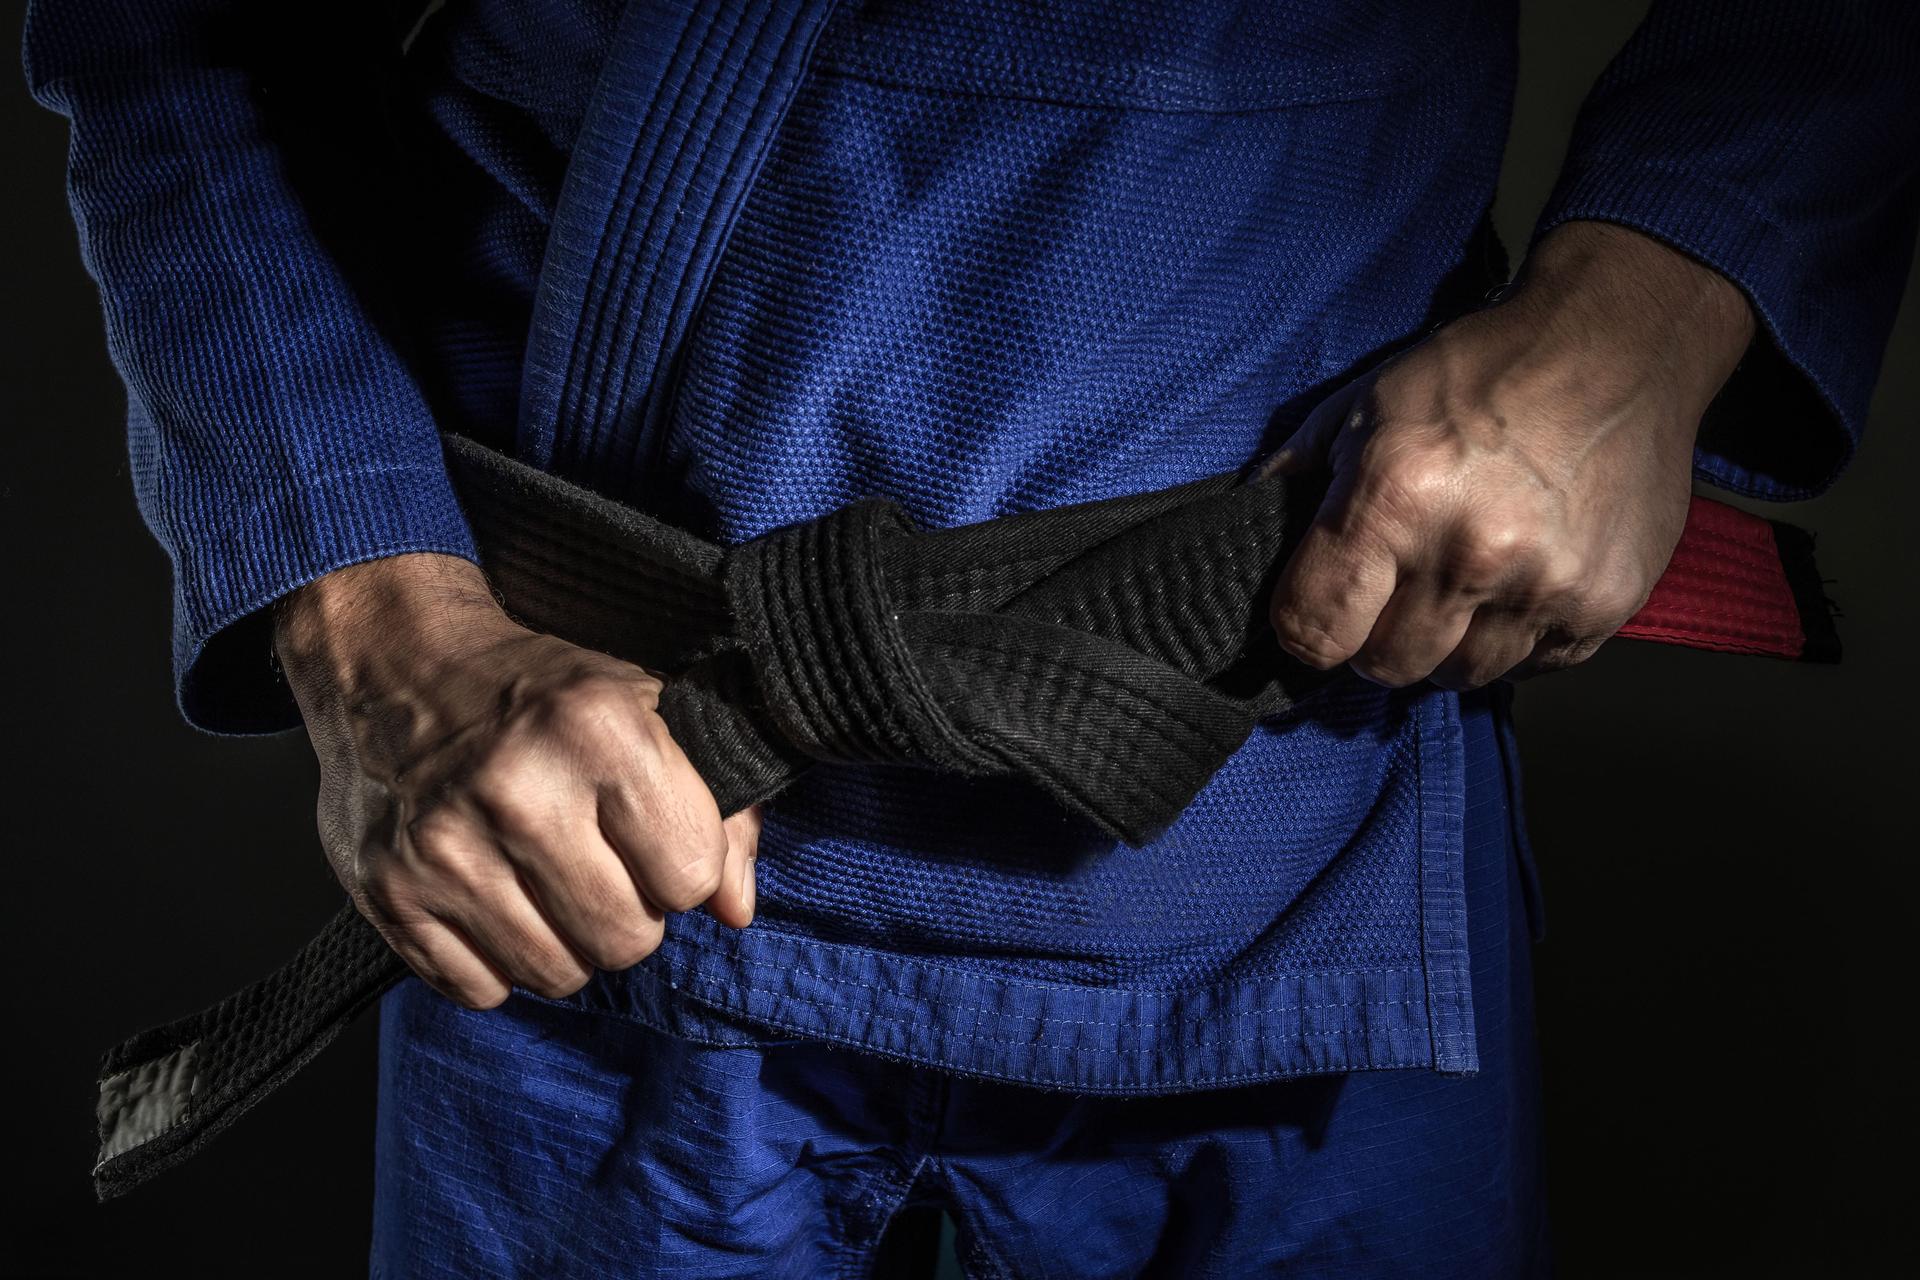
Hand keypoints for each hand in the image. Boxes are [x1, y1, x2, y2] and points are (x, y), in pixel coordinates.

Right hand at [272, 551, 759, 1009]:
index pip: (691, 875)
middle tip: (600, 866)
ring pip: (557, 975)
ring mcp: (444, 848)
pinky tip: (492, 899)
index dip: (686, 867)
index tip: (655, 840)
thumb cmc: (543, 694)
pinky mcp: (389, 893)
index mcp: (599, 731)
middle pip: (627, 939)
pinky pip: (482, 990)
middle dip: (629, 913)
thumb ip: (721, 808)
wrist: (400, 664)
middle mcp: (518, 791)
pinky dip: (496, 961)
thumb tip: (736, 911)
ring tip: (545, 881)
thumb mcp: (650, 713)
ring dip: (566, 943)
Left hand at [1261, 220, 1755, 689]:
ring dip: (1447, 643)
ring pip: (1458, 675)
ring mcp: (1544, 585)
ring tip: (1459, 581)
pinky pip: (1532, 666)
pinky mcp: (1604, 604)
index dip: (1306, 630)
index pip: (1314, 631)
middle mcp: (1470, 553)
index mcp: (1394, 499)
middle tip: (1395, 588)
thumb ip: (1300, 473)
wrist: (1620, 343)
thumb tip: (1249, 528)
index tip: (1318, 613)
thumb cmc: (1485, 368)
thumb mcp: (1367, 400)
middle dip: (1376, 636)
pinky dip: (1515, 638)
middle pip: (1384, 666)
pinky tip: (1517, 581)